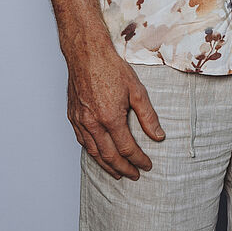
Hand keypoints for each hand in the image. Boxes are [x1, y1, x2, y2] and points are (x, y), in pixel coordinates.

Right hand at [65, 45, 164, 178]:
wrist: (86, 54)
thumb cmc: (111, 68)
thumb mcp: (137, 90)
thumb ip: (148, 116)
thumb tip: (158, 136)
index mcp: (110, 118)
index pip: (126, 149)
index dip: (138, 159)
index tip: (147, 165)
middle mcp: (93, 124)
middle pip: (109, 156)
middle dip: (123, 169)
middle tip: (134, 175)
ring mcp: (80, 122)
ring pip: (93, 153)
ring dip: (106, 166)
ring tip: (118, 173)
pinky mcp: (72, 117)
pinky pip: (82, 142)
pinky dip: (92, 153)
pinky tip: (99, 155)